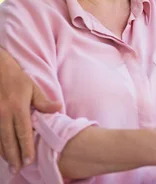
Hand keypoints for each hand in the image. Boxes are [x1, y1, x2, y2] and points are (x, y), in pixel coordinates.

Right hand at [0, 49, 60, 172]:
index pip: (23, 133)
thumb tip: (58, 109)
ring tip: (11, 164)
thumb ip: (43, 102)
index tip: (29, 160)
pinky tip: (2, 152)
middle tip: (18, 169)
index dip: (26, 148)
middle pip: (9, 140)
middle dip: (14, 157)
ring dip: (4, 153)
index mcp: (18, 108)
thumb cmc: (16, 78)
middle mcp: (4, 114)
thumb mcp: (32, 87)